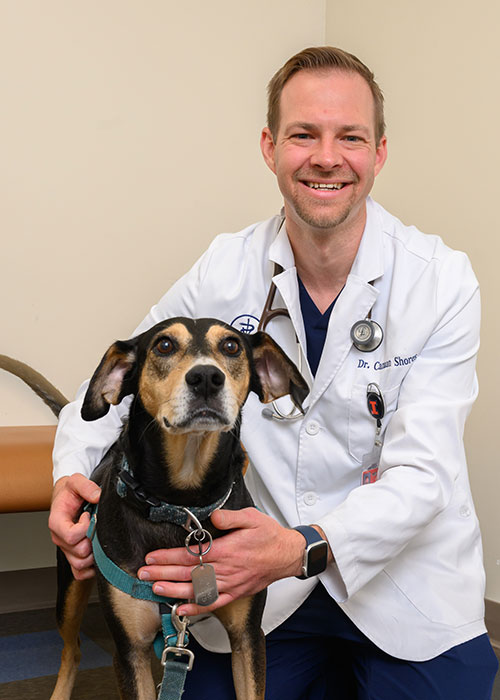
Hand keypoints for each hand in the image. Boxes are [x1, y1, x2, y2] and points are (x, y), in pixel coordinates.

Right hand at [48, 474, 100, 579]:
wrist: (67, 498)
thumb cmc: (70, 492)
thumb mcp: (76, 481)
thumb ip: (86, 486)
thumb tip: (98, 496)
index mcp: (57, 522)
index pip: (70, 536)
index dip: (85, 527)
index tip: (88, 515)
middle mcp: (59, 538)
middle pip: (79, 552)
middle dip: (93, 539)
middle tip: (97, 526)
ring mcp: (66, 549)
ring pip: (81, 564)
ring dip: (94, 553)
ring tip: (97, 536)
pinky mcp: (73, 556)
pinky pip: (80, 573)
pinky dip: (91, 568)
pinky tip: (98, 553)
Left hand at [137, 507, 305, 616]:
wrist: (288, 555)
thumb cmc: (269, 536)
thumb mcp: (251, 517)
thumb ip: (229, 517)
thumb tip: (212, 517)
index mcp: (226, 550)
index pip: (191, 555)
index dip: (169, 557)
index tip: (152, 557)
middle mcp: (225, 570)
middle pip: (188, 573)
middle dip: (163, 573)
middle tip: (143, 573)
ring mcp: (230, 584)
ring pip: (197, 590)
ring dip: (173, 590)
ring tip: (154, 588)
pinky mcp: (235, 592)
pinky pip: (213, 603)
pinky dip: (196, 608)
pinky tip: (181, 609)